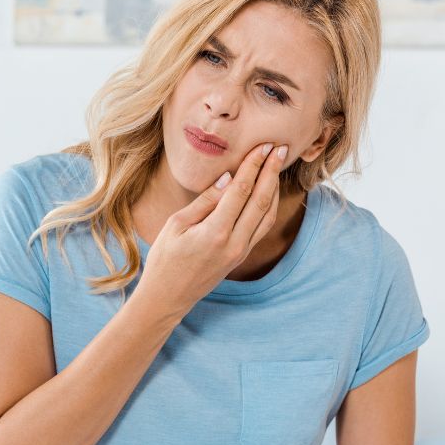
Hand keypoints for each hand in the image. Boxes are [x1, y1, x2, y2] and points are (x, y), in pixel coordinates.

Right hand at [137, 141, 287, 318]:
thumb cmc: (165, 259)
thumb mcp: (176, 225)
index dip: (253, 166)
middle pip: (261, 200)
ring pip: (267, 214)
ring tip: (278, 165)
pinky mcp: (241, 256)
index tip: (263, 146)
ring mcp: (241, 251)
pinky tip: (269, 191)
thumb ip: (205, 201)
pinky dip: (269, 206)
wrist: (168, 297)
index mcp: (215, 232)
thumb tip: (228, 179)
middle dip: (271, 172)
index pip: (241, 191)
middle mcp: (235, 243)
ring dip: (274, 188)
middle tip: (280, 148)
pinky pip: (262, 227)